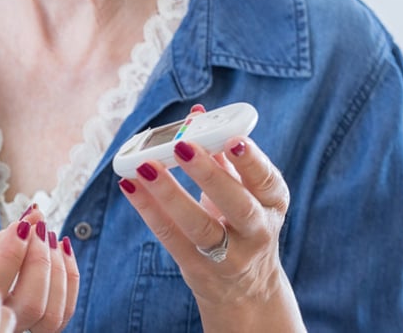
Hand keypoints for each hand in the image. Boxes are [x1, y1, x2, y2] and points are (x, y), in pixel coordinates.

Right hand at [0, 205, 80, 331]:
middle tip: (38, 229)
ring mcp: (22, 327)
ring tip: (52, 238)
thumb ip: (3, 238)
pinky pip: (63, 313)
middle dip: (41, 262)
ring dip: (58, 270)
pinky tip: (63, 249)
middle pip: (33, 305)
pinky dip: (69, 278)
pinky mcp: (39, 324)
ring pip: (52, 315)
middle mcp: (1, 326)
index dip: (13, 252)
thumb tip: (35, 213)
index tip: (21, 226)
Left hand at [117, 129, 304, 331]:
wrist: (245, 288)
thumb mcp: (246, 191)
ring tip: (145, 166)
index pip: (266, 180)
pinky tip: (130, 185)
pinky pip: (170, 237)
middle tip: (182, 147)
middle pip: (236, 205)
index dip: (251, 160)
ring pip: (199, 226)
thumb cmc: (241, 222)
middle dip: (209, 175)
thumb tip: (197, 114)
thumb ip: (222, 154)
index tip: (232, 138)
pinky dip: (148, 209)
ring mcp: (228, 256)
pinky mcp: (197, 268)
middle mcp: (257, 232)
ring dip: (170, 194)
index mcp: (273, 203)